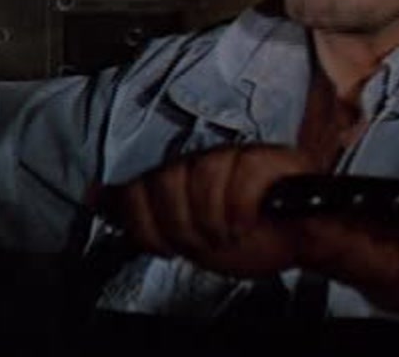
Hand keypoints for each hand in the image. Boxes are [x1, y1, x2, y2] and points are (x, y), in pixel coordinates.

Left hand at [97, 144, 398, 312]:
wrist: (301, 244)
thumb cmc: (251, 239)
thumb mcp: (184, 235)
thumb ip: (141, 213)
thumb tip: (97, 195)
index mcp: (180, 173)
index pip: (138, 188)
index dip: (147, 224)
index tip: (168, 243)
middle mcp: (203, 157)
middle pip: (166, 183)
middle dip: (184, 226)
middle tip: (207, 237)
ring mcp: (235, 155)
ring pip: (201, 179)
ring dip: (216, 221)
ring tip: (230, 230)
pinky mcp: (269, 159)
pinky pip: (241, 178)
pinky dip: (243, 208)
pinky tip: (248, 221)